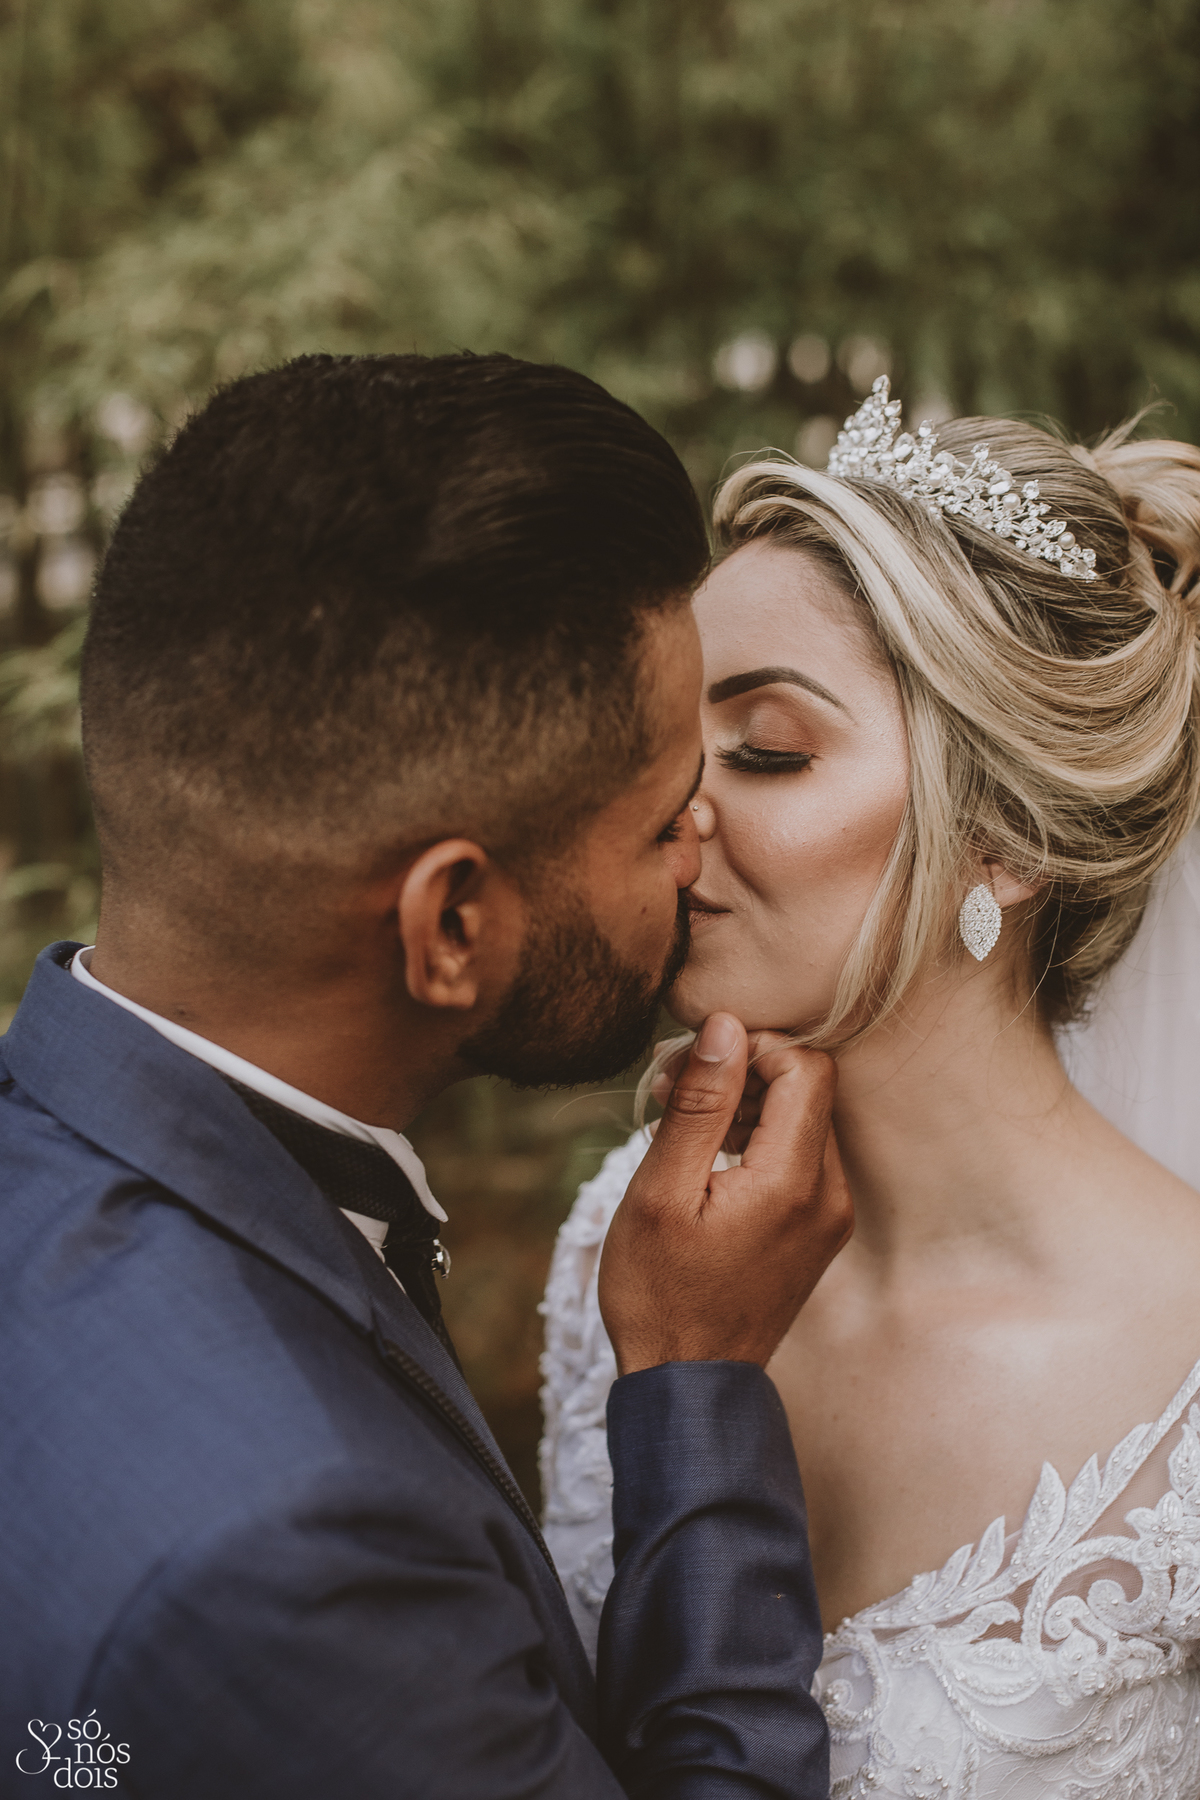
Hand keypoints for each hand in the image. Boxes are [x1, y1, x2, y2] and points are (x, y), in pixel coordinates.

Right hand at [598, 1013, 851, 1374]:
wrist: (687, 1386)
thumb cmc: (660, 1293)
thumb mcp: (661, 1191)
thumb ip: (699, 1103)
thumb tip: (725, 1026)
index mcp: (793, 1181)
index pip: (805, 1066)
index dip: (751, 1047)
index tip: (691, 1066)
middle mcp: (829, 1195)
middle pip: (808, 1089)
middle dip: (741, 1074)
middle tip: (669, 1091)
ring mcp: (829, 1216)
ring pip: (803, 1120)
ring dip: (745, 1106)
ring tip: (677, 1124)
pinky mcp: (818, 1230)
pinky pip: (799, 1158)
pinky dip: (756, 1140)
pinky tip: (704, 1158)